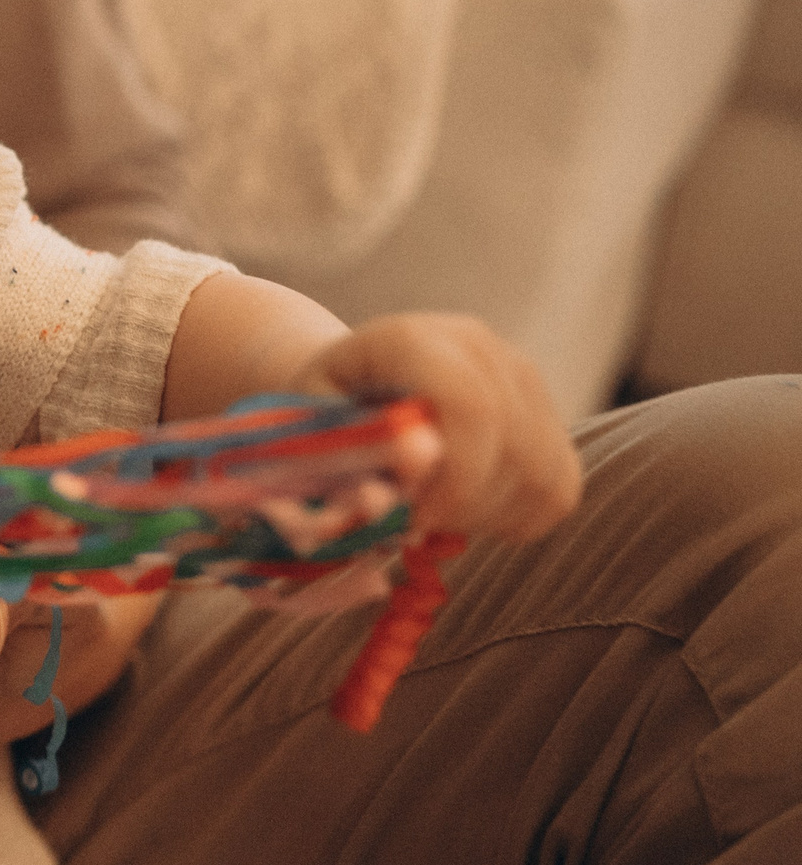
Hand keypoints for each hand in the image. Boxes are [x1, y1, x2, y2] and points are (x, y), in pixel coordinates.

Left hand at [295, 312, 581, 543]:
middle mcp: (481, 348)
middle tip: (415, 525)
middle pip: (513, 446)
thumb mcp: (307, 433)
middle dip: (465, 507)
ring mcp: (523, 380)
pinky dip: (514, 519)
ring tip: (433, 512)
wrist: (350, 387)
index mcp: (412, 340)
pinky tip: (463, 511)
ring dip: (488, 517)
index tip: (415, 519)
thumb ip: (343, 465)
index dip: (453, 477)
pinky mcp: (548, 418)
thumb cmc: (320, 416)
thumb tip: (384, 506)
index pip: (470, 405)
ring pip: (543, 475)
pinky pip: (557, 490)